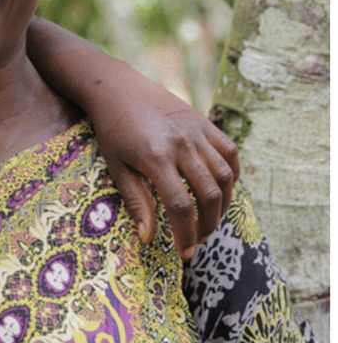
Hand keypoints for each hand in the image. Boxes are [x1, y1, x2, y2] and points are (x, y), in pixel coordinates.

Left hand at [23, 18, 239, 257]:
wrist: (118, 88)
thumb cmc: (111, 130)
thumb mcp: (115, 166)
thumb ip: (135, 201)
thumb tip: (148, 238)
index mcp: (155, 157)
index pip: (181, 206)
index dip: (186, 234)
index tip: (185, 253)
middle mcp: (181, 144)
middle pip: (209, 195)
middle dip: (208, 225)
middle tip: (199, 241)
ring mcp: (197, 131)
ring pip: (225, 176)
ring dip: (222, 204)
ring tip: (209, 221)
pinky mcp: (205, 122)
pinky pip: (229, 153)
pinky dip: (231, 175)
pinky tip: (220, 191)